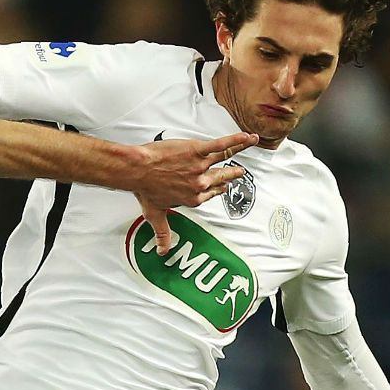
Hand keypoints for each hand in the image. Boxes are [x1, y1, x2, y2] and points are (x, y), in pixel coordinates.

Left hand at [130, 131, 258, 252]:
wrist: (138, 170)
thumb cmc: (144, 189)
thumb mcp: (155, 215)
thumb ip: (162, 234)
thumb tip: (162, 251)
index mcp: (193, 198)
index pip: (211, 193)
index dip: (217, 189)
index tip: (222, 187)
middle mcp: (200, 184)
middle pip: (221, 177)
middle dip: (232, 174)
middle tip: (239, 171)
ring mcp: (200, 167)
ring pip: (225, 158)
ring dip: (240, 150)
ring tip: (250, 144)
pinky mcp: (198, 151)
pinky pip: (220, 146)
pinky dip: (235, 141)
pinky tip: (247, 137)